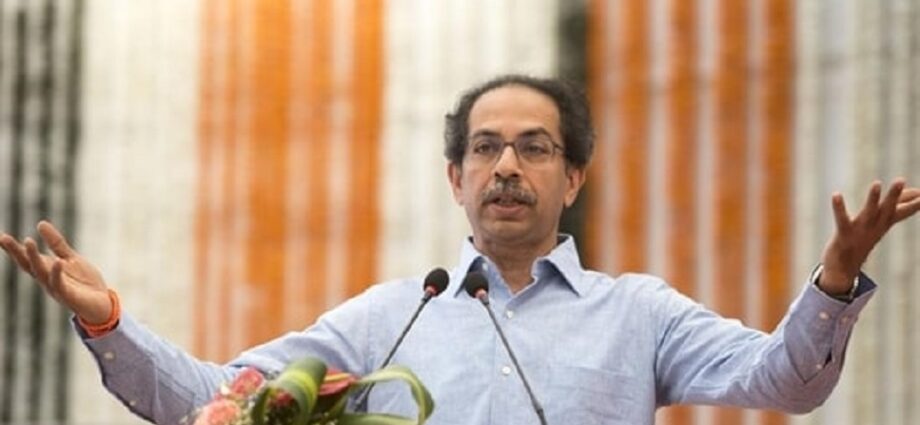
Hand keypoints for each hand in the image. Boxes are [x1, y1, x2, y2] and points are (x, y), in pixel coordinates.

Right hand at [0, 221, 111, 323]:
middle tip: (4, 238)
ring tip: (28, 242)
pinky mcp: (68, 296)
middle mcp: (47, 280)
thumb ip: (56, 243)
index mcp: (46, 270)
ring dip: (34, 258)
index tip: (0, 236)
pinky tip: (57, 262)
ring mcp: (56, 288)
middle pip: (28, 265)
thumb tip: (40, 223)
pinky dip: (57, 273)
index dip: (13, 248)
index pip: (26, 258)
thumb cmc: (84, 282)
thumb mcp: (70, 258)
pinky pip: (60, 284)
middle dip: (16, 252)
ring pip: (41, 273)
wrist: (102, 304)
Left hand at [819, 178, 919, 294]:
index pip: (901, 212)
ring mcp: (860, 231)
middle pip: (887, 209)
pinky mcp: (844, 234)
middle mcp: (874, 227)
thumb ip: (891, 214)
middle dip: (895, 195)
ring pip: (869, 213)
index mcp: (882, 225)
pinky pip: (841, 219)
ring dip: (873, 199)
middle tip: (901, 179)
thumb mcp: (878, 227)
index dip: (914, 203)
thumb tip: (907, 205)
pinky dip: (839, 208)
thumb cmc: (859, 243)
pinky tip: (836, 194)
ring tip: (877, 183)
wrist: (843, 270)